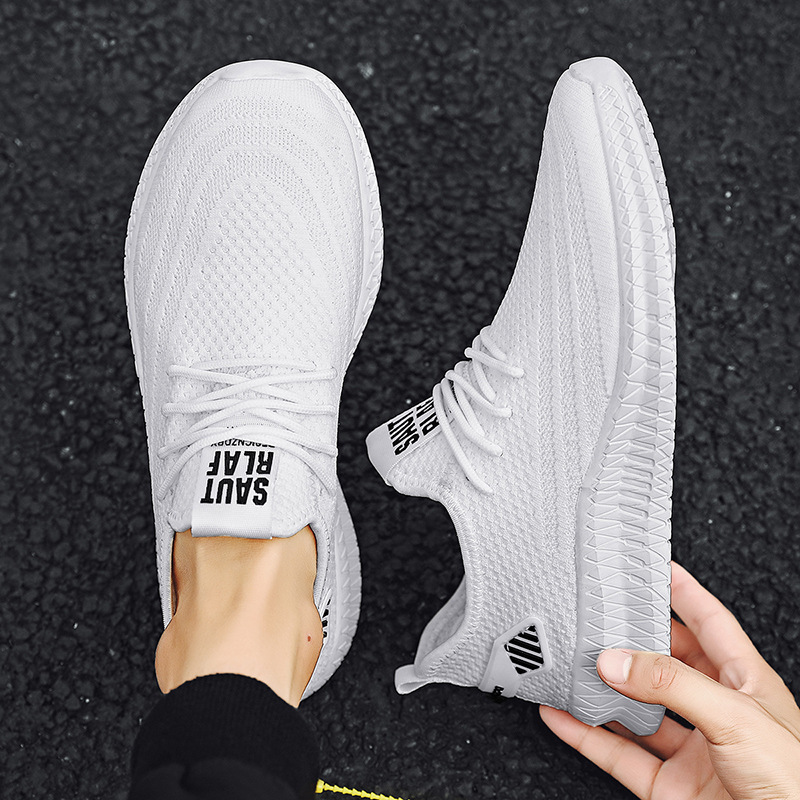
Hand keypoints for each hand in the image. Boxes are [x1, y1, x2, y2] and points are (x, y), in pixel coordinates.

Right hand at [540, 562, 799, 799]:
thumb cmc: (795, 785)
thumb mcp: (735, 716)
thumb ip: (672, 683)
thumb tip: (617, 661)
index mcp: (746, 683)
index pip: (710, 623)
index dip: (684, 592)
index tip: (656, 567)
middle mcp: (717, 712)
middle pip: (667, 664)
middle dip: (634, 641)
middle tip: (601, 616)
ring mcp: (693, 751)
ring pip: (637, 710)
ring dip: (603, 691)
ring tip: (573, 665)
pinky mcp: (671, 787)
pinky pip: (619, 755)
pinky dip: (586, 735)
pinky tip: (563, 717)